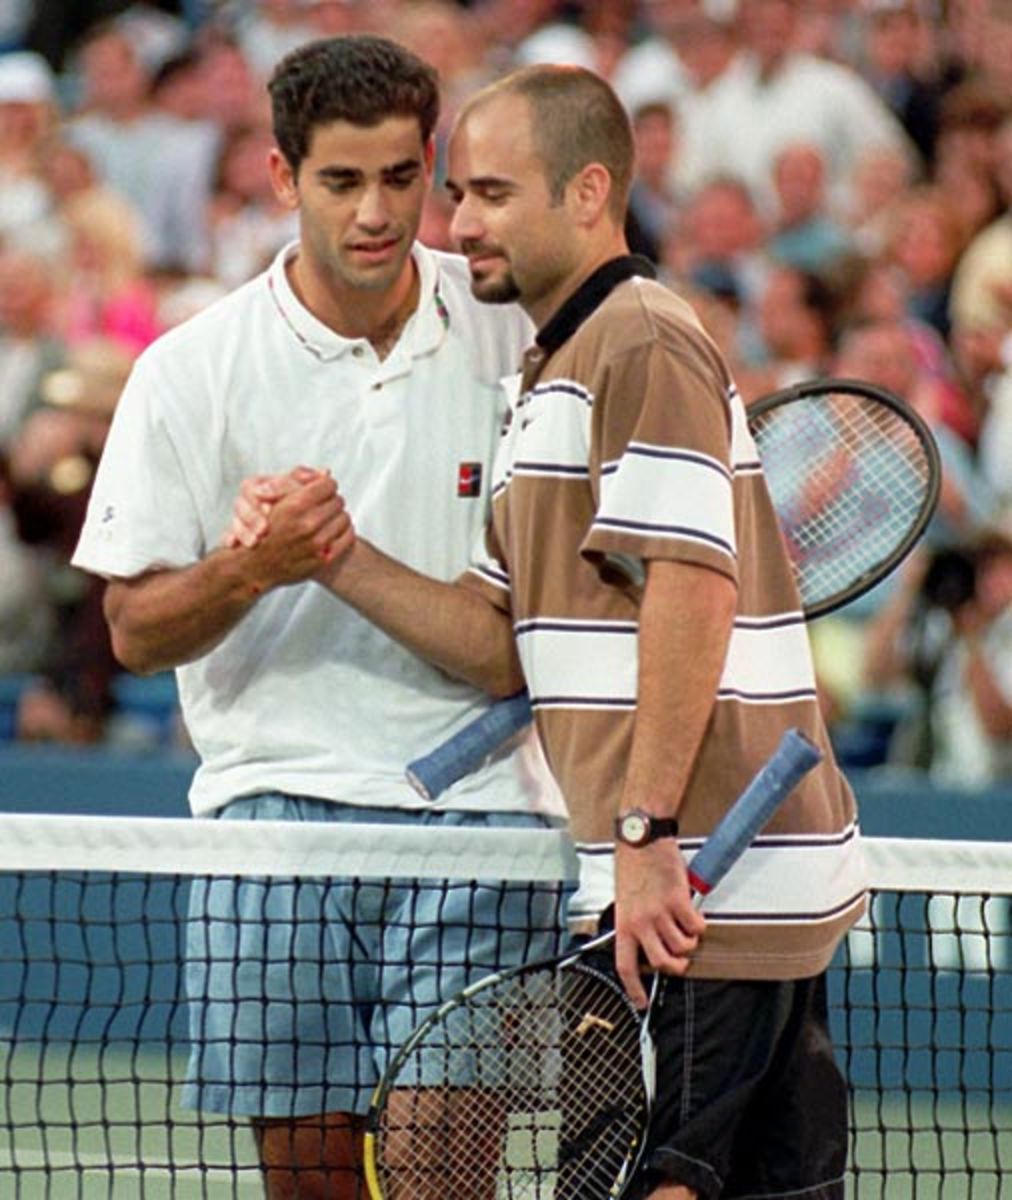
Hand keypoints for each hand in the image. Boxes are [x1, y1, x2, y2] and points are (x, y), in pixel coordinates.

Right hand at [233, 470, 354, 593]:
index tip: (321, 489)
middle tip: (323, 504)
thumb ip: (298, 479)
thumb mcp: (273, 496)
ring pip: (345, 518)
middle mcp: (307, 525)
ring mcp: (316, 544)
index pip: (328, 485)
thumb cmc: (264, 527)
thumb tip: (326, 472)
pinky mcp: (324, 559)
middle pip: (338, 501)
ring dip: (338, 516)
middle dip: (331, 500)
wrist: (257, 564)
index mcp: (295, 505)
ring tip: (327, 517)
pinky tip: (334, 530)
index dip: (324, 485)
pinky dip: (344, 532)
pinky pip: (348, 538)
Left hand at [613, 840, 705, 1008]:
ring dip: (690, 942)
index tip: (641, 1003)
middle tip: (681, 959)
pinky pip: (696, 927)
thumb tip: (647, 944)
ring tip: (686, 928)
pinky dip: (699, 924)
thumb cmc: (633, 866)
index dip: (634, 989)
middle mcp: (640, 922)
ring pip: (682, 946)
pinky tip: (694, 914)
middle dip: (676, 965)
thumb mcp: (625, 900)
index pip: (625, 966)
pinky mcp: (677, 901)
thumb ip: (635, 923)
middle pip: (661, 963)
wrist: (641, 839)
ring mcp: (659, 913)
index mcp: (623, 924)